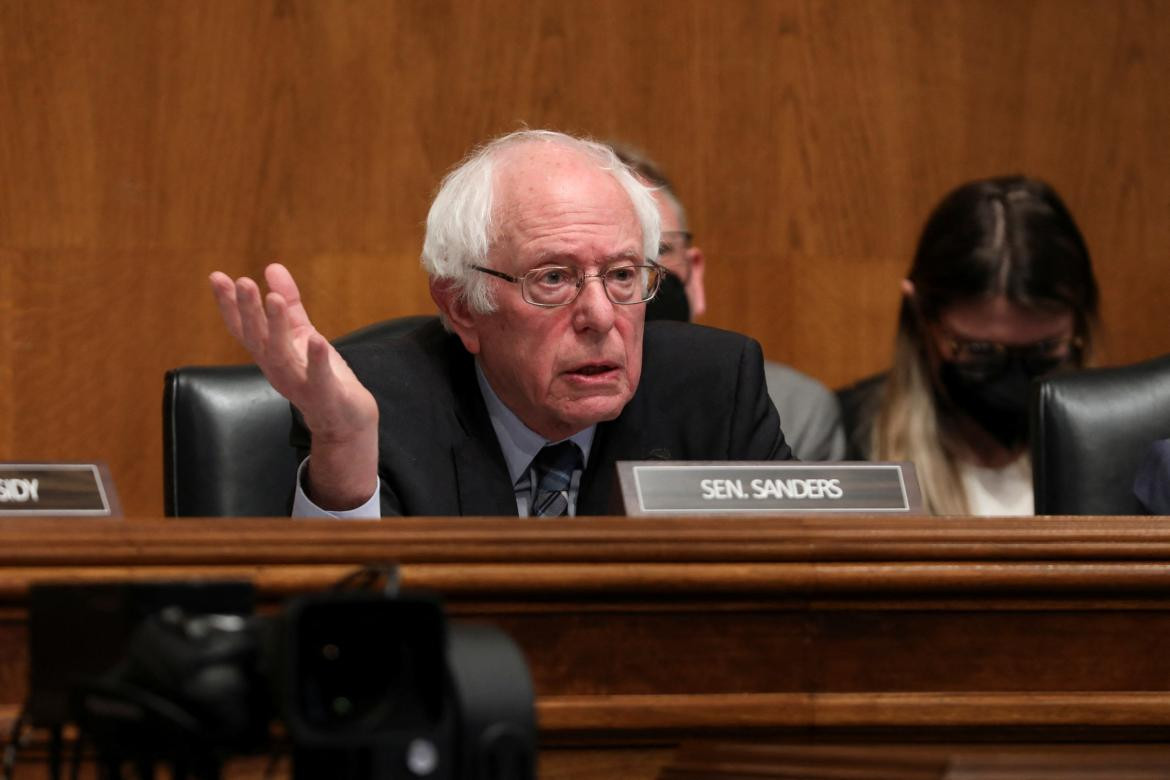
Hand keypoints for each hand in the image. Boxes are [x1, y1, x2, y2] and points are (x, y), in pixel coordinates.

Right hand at [209, 263, 378, 508]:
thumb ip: (289, 304)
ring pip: (280, 355)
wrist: (345, 420)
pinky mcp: (325, 394)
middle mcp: (277, 369)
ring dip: (276, 327)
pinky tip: (316, 338)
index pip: (243, 328)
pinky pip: (318, 377)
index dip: (229, 304)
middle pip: (257, 339)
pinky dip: (316, 359)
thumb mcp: (302, 334)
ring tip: (274, 299)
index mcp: (270, 354)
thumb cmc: (320, 375)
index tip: (217, 277)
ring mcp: (299, 383)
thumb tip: (272, 266)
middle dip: (249, 311)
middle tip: (242, 282)